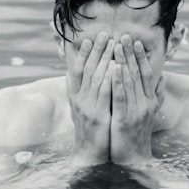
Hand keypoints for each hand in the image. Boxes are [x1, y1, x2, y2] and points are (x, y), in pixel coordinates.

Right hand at [67, 31, 113, 165]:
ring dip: (105, 58)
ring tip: (113, 44)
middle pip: (87, 69)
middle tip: (106, 33)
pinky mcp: (98, 117)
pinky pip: (104, 94)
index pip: (77, 70)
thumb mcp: (82, 108)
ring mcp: (88, 108)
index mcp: (75, 97)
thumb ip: (79, 90)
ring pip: (96, 78)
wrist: (89, 155)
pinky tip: (116, 67)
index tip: (90, 38)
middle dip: (97, 50)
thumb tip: (71, 73)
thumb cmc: (90, 130)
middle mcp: (79, 100)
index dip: (83, 54)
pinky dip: (110, 79)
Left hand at [110, 35, 165, 166]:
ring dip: (123, 61)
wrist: (134, 159)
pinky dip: (117, 82)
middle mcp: (146, 103)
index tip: (134, 40)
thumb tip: (164, 77)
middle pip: (137, 73)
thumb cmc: (137, 134)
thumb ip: (157, 95)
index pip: (146, 73)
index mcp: (150, 101)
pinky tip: (113, 69)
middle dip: (130, 53)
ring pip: (129, 82)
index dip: (140, 56)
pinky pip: (120, 97)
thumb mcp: (150, 113)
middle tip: (123, 35)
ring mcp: (136, 111)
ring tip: (116, 45)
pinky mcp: (124, 119)